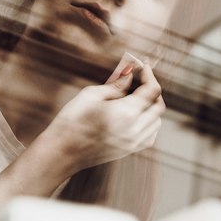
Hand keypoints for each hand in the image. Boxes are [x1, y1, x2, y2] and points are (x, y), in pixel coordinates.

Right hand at [47, 58, 164, 170]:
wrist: (61, 153)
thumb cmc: (71, 122)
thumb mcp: (91, 95)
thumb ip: (116, 84)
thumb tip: (131, 74)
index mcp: (126, 113)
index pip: (152, 90)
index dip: (149, 75)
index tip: (143, 67)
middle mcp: (135, 130)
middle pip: (159, 105)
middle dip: (152, 89)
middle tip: (139, 80)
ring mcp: (133, 143)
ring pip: (157, 121)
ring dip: (152, 107)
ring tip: (136, 97)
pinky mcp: (129, 151)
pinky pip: (150, 135)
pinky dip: (149, 123)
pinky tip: (136, 116)